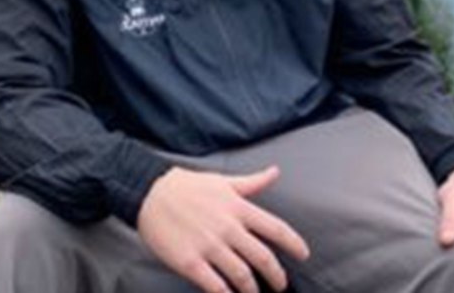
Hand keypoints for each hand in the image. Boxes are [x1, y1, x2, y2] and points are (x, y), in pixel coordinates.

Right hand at [137, 165, 309, 292]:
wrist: (150, 193)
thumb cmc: (186, 186)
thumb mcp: (223, 181)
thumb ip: (252, 182)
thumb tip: (275, 172)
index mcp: (238, 207)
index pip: (276, 228)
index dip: (294, 244)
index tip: (303, 255)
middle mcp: (228, 228)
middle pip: (263, 257)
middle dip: (277, 275)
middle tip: (281, 285)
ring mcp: (209, 246)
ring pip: (242, 275)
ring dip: (252, 289)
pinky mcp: (190, 262)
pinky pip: (215, 285)